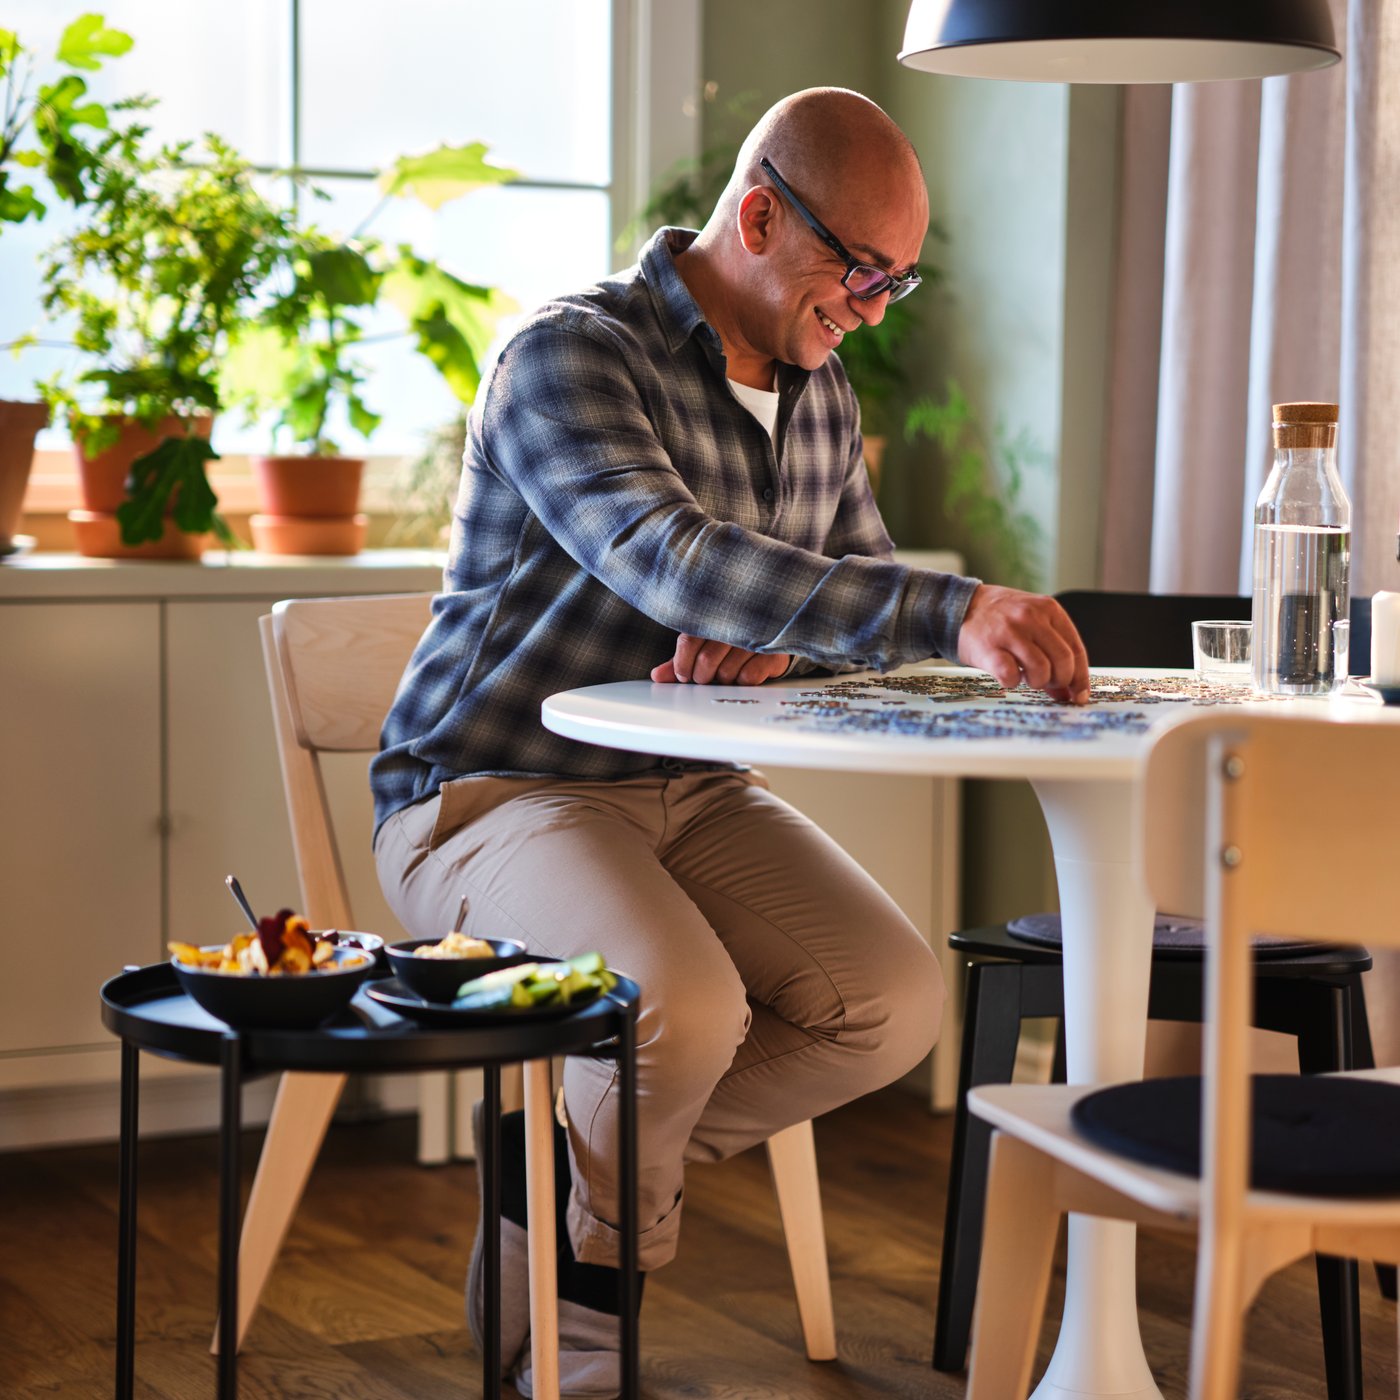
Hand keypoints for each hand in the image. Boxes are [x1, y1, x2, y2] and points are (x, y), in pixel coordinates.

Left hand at [650, 634, 791, 685]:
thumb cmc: (730, 639)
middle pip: (706, 660)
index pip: (688, 642)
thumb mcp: (702, 645)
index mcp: (711, 615)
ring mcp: (754, 637)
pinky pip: (747, 677)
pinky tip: (743, 670)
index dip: (682, 664)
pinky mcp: (772, 653)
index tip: (684, 675)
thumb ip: (679, 661)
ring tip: (726, 671)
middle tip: (704, 677)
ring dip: (722, 678)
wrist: (772, 632)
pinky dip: (741, 680)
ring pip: (726, 672)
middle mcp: (733, 623)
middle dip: (701, 676)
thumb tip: (657, 677)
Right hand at [957, 584, 1090, 702]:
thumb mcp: (1031, 622)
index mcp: (1048, 609)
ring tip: (1025, 676)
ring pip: (1041, 670)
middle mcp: (1031, 617)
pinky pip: (1012, 676)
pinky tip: (1008, 675)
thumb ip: (1051, 651)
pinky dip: (1013, 682)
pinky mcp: (989, 648)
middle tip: (1048, 684)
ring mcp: (1010, 632)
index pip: (1076, 649)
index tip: (1079, 695)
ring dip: (1037, 682)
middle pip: (1063, 661)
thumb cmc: (999, 619)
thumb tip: (1068, 691)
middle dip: (1060, 681)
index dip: (1080, 677)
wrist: (959, 606)